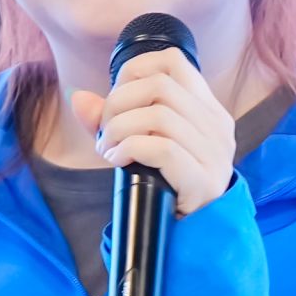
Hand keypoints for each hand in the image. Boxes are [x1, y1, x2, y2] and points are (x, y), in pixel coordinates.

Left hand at [68, 47, 235, 217]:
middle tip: (105, 132)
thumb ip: (111, 119)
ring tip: (108, 149)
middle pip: (159, 85)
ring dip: (118, 129)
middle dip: (117, 104)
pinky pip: (161, 148)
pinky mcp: (203, 179)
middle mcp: (216, 125)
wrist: (196, 234)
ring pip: (158, 115)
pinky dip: (129, 149)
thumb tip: (79, 99)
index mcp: (207, 108)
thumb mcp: (142, 143)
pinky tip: (118, 160)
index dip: (134, 71)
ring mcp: (214, 152)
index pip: (172, 61)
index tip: (115, 100)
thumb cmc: (166, 183)